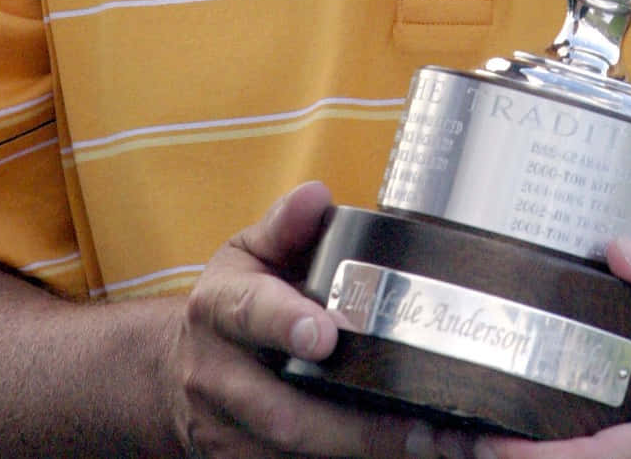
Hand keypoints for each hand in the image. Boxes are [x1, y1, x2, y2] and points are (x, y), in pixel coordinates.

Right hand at [167, 180, 465, 458]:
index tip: (326, 335)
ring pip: (302, 456)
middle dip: (364, 428)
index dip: (285, 324)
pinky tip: (426, 457)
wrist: (180, 369)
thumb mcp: (249, 253)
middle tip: (432, 427)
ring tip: (449, 450)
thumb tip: (316, 197)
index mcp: (220, 310)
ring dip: (380, 455)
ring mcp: (232, 436)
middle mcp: (220, 380)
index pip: (249, 314)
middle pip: (289, 415)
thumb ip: (286, 226)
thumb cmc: (234, 303)